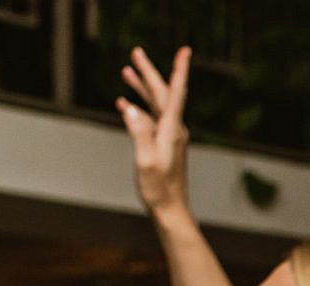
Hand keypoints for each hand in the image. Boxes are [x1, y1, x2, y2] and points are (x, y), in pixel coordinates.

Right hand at [117, 46, 194, 218]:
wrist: (170, 210)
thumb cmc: (159, 190)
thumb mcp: (145, 161)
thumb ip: (139, 133)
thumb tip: (130, 109)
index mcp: (172, 130)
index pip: (176, 93)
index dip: (180, 70)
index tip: (185, 51)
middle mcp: (174, 130)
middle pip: (162, 94)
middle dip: (148, 72)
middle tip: (136, 52)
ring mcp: (169, 137)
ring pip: (155, 105)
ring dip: (141, 88)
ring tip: (126, 71)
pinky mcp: (164, 145)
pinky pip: (151, 120)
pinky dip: (138, 109)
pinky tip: (125, 105)